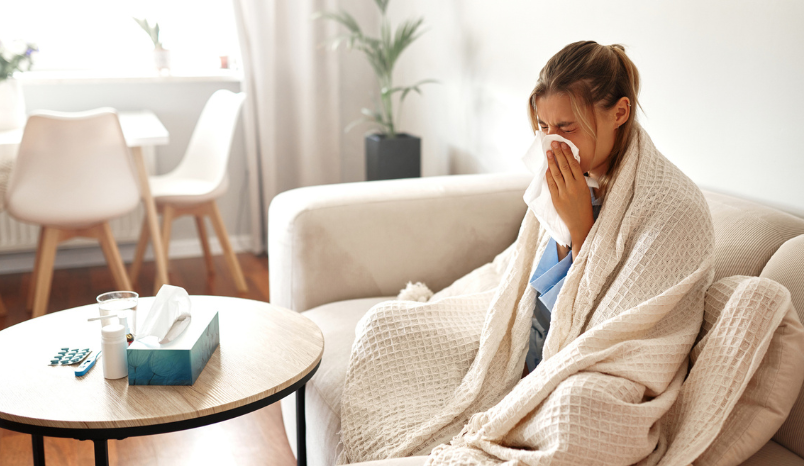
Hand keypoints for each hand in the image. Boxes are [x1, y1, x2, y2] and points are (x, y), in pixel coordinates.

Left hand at [545, 141, 593, 257]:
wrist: (580, 224)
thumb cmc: (583, 206)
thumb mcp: (585, 190)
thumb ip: (578, 178)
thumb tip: (569, 164)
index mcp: (582, 184)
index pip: (574, 165)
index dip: (567, 154)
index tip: (563, 144)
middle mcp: (573, 187)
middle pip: (564, 166)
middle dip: (558, 153)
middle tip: (553, 143)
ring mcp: (564, 193)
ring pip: (556, 174)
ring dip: (551, 161)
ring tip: (548, 152)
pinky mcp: (556, 199)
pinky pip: (551, 184)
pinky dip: (549, 175)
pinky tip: (547, 168)